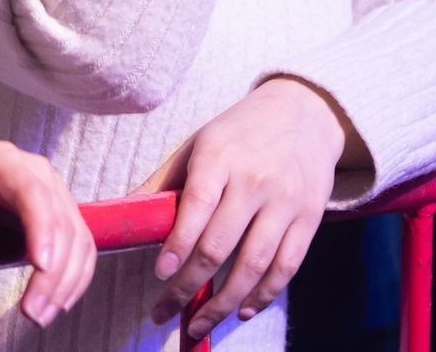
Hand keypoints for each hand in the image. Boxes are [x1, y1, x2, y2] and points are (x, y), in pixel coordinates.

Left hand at [0, 141, 96, 328]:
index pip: (31, 191)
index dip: (42, 228)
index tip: (41, 266)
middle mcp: (35, 172)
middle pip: (60, 220)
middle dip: (54, 271)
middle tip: (33, 313)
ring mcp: (51, 192)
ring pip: (76, 236)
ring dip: (67, 280)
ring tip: (40, 316)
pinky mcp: (58, 214)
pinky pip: (79, 246)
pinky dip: (74, 276)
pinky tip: (58, 303)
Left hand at [137, 78, 348, 341]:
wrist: (305, 111)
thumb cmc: (241, 131)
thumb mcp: (199, 142)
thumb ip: (165, 180)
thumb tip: (125, 215)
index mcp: (221, 156)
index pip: (197, 205)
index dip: (178, 243)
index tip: (160, 273)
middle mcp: (255, 180)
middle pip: (220, 244)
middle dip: (188, 286)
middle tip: (164, 312)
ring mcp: (285, 201)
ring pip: (254, 264)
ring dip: (223, 302)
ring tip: (198, 324)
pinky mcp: (310, 218)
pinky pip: (286, 265)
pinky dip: (263, 295)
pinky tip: (240, 311)